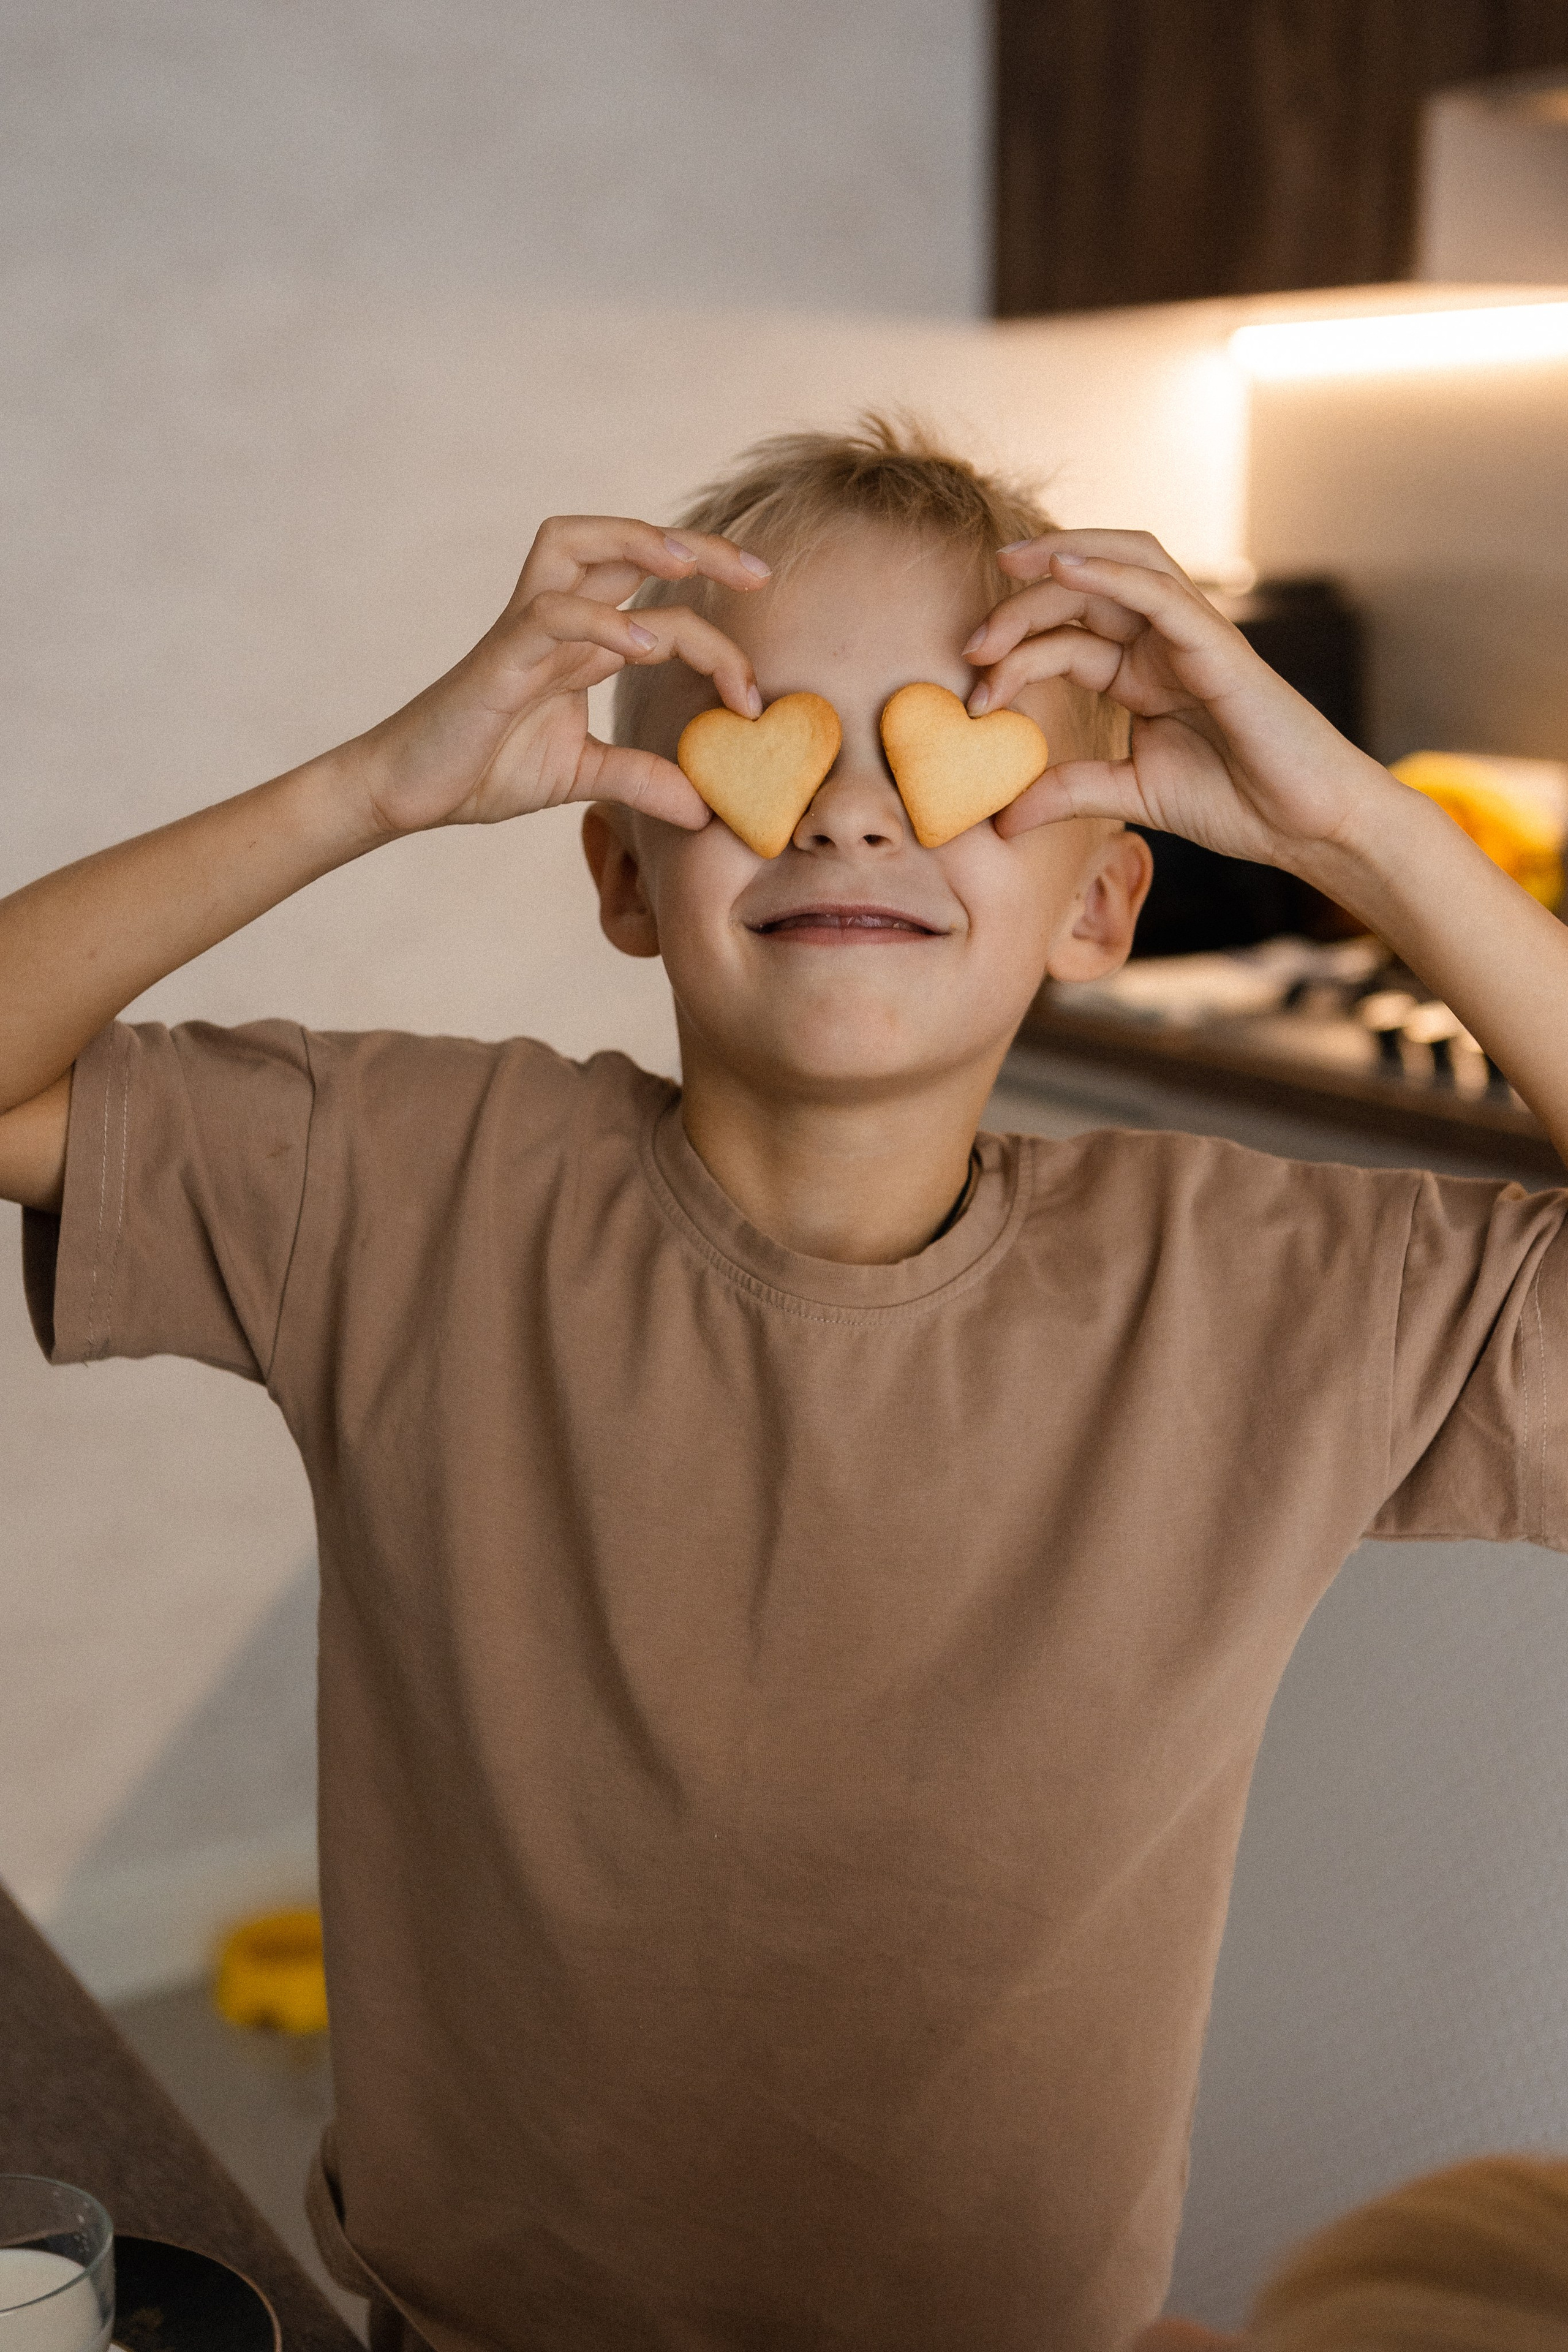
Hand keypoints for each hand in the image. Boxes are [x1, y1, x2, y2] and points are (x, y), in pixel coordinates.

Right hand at [353, 516, 769, 836]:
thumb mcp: (580, 776)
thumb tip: (704, 808)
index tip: (754, 697)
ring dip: (639, 543)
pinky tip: (640, 644)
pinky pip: (549, 616)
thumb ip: (640, 779)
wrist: (406, 791)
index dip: (718, 642)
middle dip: (695, 545)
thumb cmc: (482, 770)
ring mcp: (523, 632)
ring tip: (692, 565)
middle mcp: (556, 621)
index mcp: (579, 644)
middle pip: (624, 544)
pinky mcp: (496, 658)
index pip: (660, 612)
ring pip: (578, 546)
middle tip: (759, 572)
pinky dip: (598, 621)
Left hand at [965, 530, 1391, 871]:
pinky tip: (1064, 564)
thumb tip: (1000, 817)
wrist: (1306, 825)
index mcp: (1141, 673)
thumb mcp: (1131, 795)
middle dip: (1020, 607)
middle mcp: (1163, 643)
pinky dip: (1110, 570)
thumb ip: (1068, 792)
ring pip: (1121, 566)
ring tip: (1008, 566)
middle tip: (972, 645)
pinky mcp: (1218, 643)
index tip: (972, 699)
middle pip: (1082, 593)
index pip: (1064, 640)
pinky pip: (1159, 590)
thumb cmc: (1236, 803)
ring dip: (1061, 558)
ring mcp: (1192, 636)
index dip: (1012, 658)